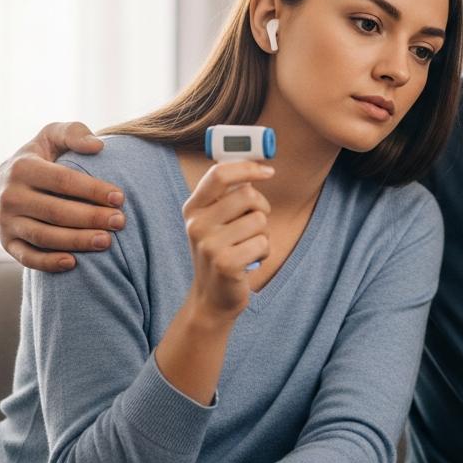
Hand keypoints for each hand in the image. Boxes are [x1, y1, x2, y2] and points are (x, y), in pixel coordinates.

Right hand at [0, 122, 125, 271]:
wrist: (3, 185)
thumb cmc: (42, 158)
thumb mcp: (52, 136)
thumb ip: (74, 133)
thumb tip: (97, 147)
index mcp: (23, 168)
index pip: (62, 181)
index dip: (93, 190)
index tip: (120, 197)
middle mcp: (10, 196)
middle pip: (55, 212)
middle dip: (91, 218)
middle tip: (120, 222)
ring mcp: (6, 222)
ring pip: (44, 236)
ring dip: (77, 241)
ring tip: (107, 241)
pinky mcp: (7, 243)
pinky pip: (28, 258)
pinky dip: (49, 263)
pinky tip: (74, 263)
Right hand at [182, 160, 274, 320]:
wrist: (211, 298)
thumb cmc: (221, 252)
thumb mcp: (216, 221)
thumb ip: (229, 195)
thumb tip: (257, 165)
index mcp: (193, 208)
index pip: (220, 174)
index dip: (248, 167)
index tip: (268, 171)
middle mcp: (197, 224)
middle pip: (248, 195)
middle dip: (261, 208)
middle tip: (255, 224)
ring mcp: (209, 244)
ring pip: (259, 220)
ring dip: (263, 234)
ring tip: (247, 247)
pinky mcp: (226, 263)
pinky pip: (263, 243)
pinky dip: (264, 252)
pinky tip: (250, 262)